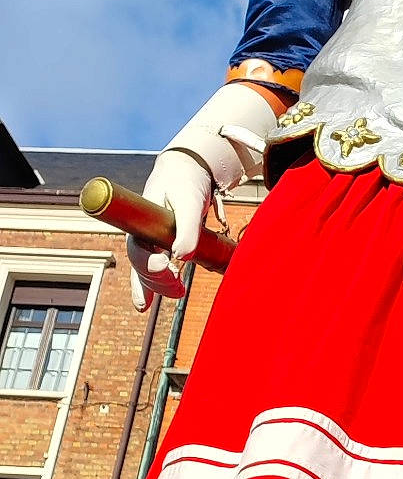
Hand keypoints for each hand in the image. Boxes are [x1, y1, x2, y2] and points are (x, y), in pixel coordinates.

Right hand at [128, 150, 212, 308]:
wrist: (186, 172)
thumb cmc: (186, 183)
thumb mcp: (189, 201)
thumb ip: (188, 227)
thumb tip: (182, 257)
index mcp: (140, 221)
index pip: (137, 249)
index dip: (147, 263)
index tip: (165, 266)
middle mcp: (140, 234)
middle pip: (141, 266)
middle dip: (158, 281)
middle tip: (179, 287)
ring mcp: (149, 242)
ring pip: (146, 272)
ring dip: (159, 287)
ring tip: (179, 291)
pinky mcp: (160, 247)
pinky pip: (152, 272)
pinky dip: (151, 288)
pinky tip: (145, 306)